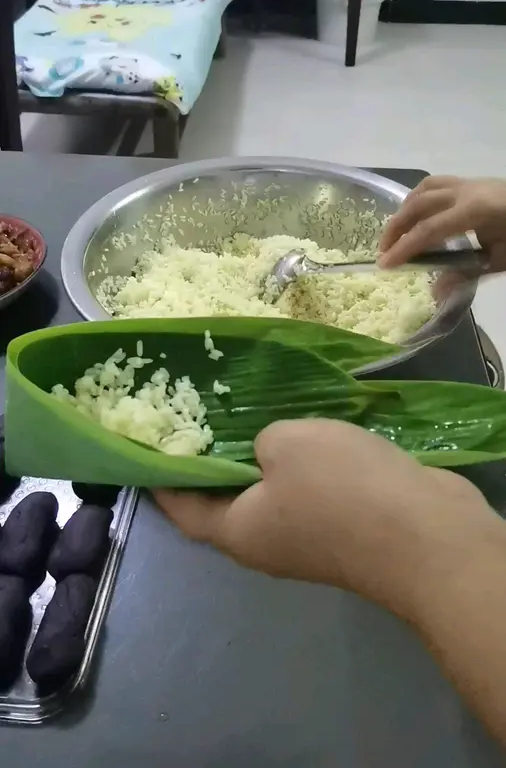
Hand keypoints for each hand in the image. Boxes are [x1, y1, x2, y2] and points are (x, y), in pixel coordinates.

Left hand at [154, 419, 494, 620]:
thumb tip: (269, 450)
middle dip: (214, 460)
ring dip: (264, 458)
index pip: (181, 508)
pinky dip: (303, 462)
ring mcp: (310, 540)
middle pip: (226, 501)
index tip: (149, 447)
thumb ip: (259, 439)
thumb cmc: (338, 489)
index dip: (160, 479)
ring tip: (255, 412)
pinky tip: (310, 429)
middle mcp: (267, 544)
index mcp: (238, 532)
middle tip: (206, 413)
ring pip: (273, 493)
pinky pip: (311, 490)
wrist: (423, 533)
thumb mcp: (284, 443)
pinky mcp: (347, 529)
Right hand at [378, 176, 505, 270]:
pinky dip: (419, 199)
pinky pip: (436, 184)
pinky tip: (417, 216)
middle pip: (417, 206)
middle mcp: (466, 191)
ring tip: (397, 234)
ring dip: (404, 211)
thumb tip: (435, 291)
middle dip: (396, 229)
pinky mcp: (471, 182)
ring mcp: (468, 182)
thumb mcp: (502, 260)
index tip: (384, 265)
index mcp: (475, 211)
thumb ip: (467, 273)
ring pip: (423, 190)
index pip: (428, 230)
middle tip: (384, 252)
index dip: (404, 248)